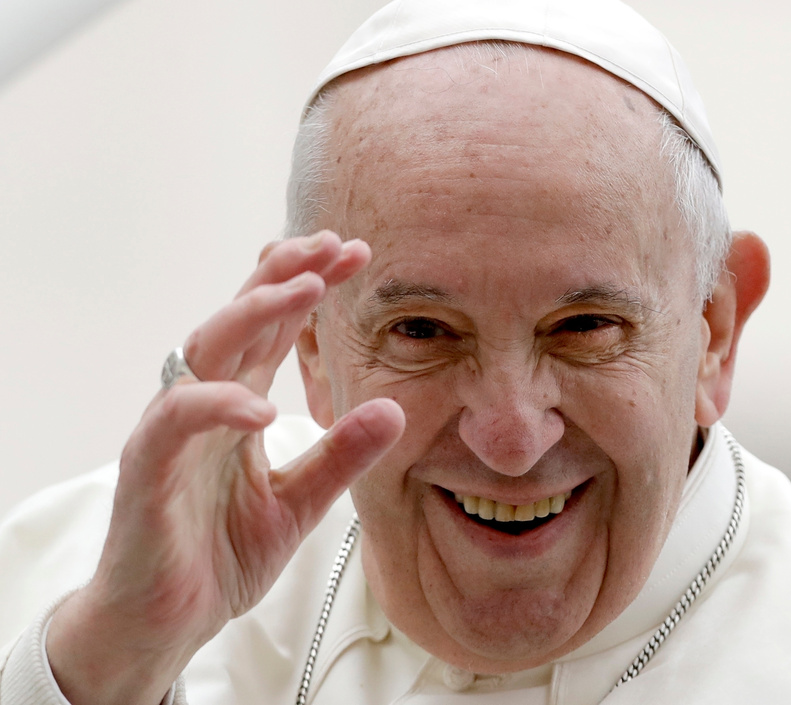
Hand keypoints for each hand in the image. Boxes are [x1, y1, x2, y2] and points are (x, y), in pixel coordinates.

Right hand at [45, 232, 404, 704]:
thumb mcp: (300, 503)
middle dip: (286, 275)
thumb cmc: (221, 554)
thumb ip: (341, 456)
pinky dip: (218, 407)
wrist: (166, 622)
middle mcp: (206, 404)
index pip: (275, 329)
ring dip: (255, 313)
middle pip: (240, 317)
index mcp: (238, 404)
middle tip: (335, 245)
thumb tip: (393, 409)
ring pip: (205, 348)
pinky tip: (262, 409)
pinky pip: (176, 421)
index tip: (357, 255)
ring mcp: (173, 431)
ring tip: (308, 289)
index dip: (310, 286)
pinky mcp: (147, 469)